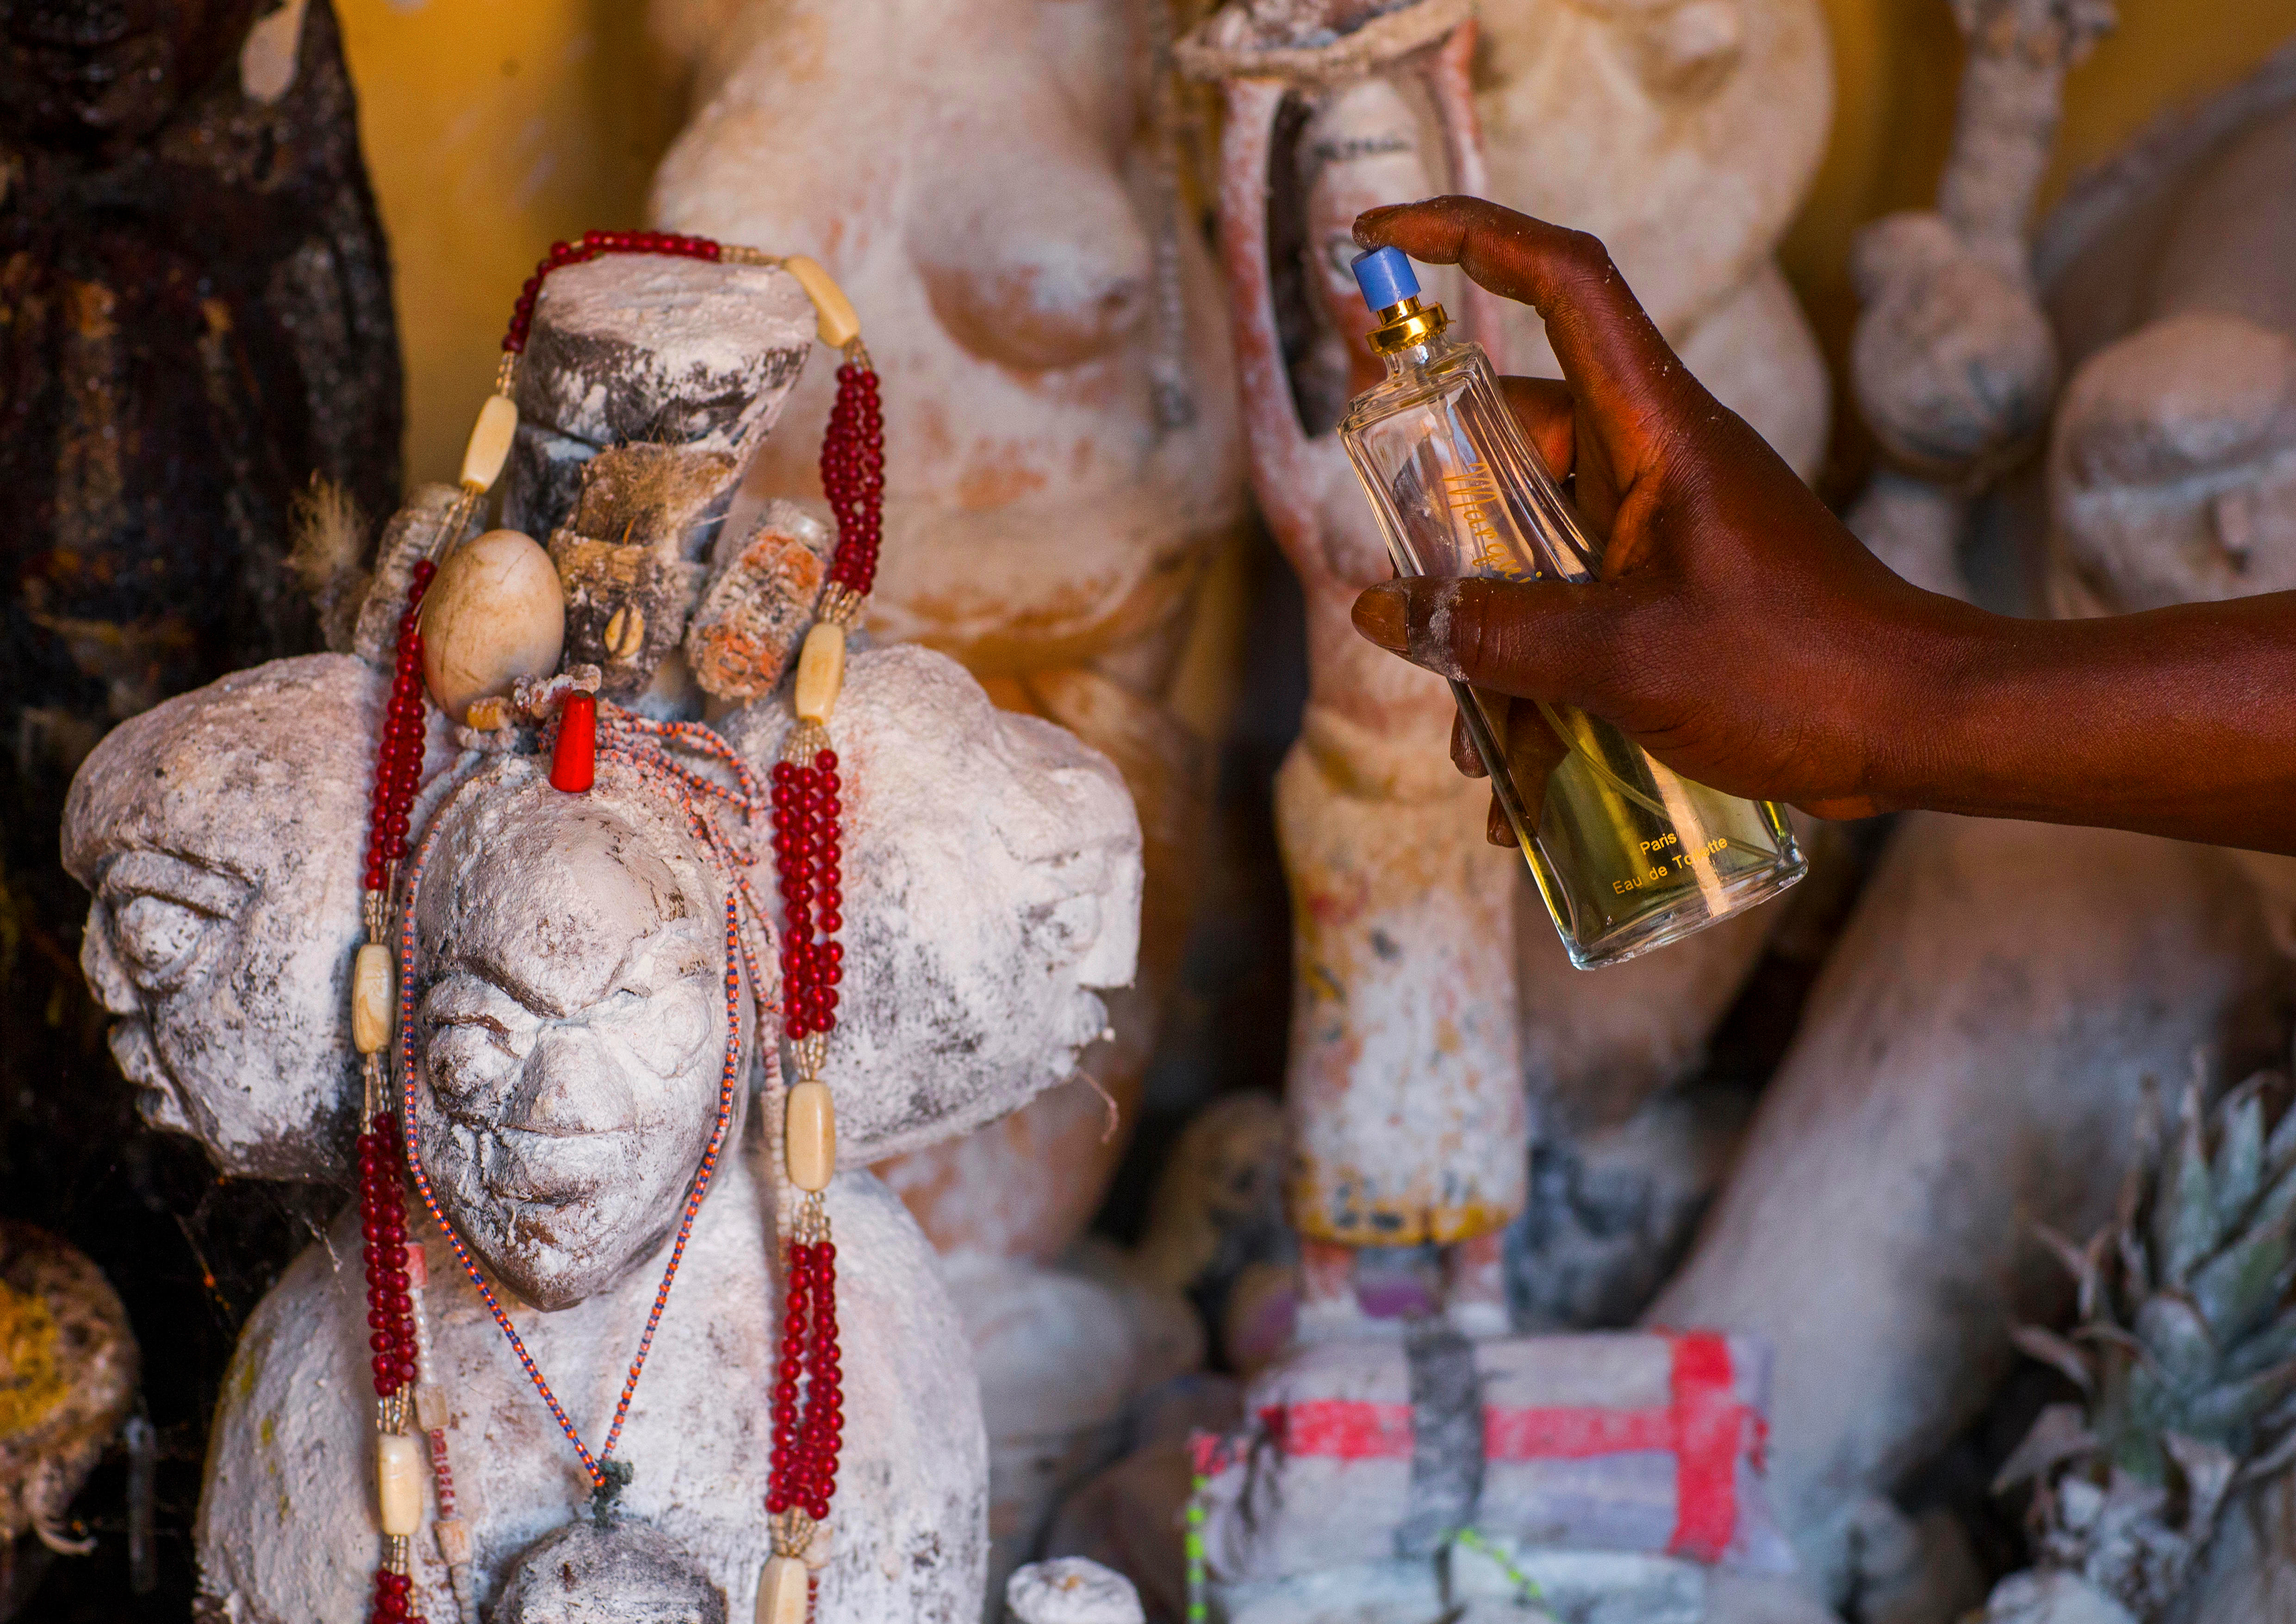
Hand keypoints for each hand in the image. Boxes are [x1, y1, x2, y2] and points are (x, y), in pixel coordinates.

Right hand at [1346, 196, 1979, 822]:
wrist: (1920, 728)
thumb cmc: (1797, 672)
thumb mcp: (1625, 659)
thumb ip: (1498, 633)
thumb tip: (1383, 610)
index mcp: (1653, 428)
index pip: (1560, 282)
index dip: (1467, 237)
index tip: (1378, 238)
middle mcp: (1649, 460)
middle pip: (1508, 447)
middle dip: (1444, 539)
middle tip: (1403, 609)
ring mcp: (1658, 527)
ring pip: (1530, 553)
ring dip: (1490, 647)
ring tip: (1472, 752)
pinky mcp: (1669, 591)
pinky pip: (1572, 616)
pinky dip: (1536, 689)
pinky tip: (1513, 786)